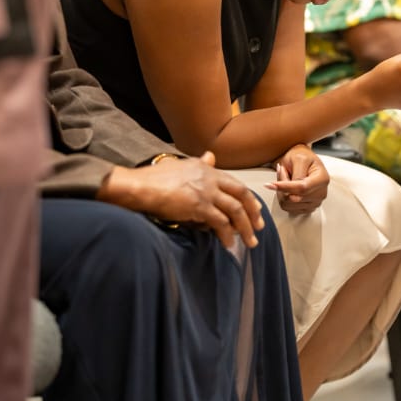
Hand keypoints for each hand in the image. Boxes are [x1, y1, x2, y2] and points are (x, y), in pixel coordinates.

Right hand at [97, 151, 263, 248]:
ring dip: (245, 228)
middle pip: (241, 195)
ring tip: (250, 242)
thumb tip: (210, 156)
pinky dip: (227, 234)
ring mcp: (206, 192)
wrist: (141, 186)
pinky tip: (228, 244)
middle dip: (253, 213)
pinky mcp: (199, 206)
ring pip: (235, 211)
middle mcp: (210, 178)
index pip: (235, 183)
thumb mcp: (181, 165)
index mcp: (207, 169)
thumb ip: (199, 164)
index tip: (256, 209)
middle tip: (259, 227)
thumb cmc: (156, 178)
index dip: (248, 198)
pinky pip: (220, 223)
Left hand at [263, 145, 329, 214]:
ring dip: (282, 191)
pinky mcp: (306, 208)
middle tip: (281, 171)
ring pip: (288, 204)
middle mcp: (321, 193)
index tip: (271, 184)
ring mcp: (315, 202)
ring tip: (285, 178)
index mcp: (322, 179)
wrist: (301, 160)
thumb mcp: (299, 158)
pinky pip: (288, 208)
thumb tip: (291, 193)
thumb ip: (297, 175)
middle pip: (294, 198)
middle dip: (283, 185)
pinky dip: (283, 197)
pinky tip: (286, 188)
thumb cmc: (301, 155)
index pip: (303, 188)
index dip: (286, 187)